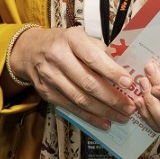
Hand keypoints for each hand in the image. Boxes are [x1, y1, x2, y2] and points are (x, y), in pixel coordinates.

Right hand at [10, 25, 139, 128]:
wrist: (29, 50)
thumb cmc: (62, 42)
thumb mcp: (80, 36)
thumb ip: (99, 50)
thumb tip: (122, 68)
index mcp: (70, 39)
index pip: (93, 58)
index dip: (112, 72)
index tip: (129, 83)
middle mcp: (58, 57)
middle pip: (87, 82)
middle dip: (111, 98)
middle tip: (130, 107)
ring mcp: (50, 76)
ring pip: (80, 99)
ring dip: (103, 111)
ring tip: (121, 117)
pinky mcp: (46, 93)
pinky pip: (71, 108)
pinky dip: (89, 117)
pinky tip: (104, 122)